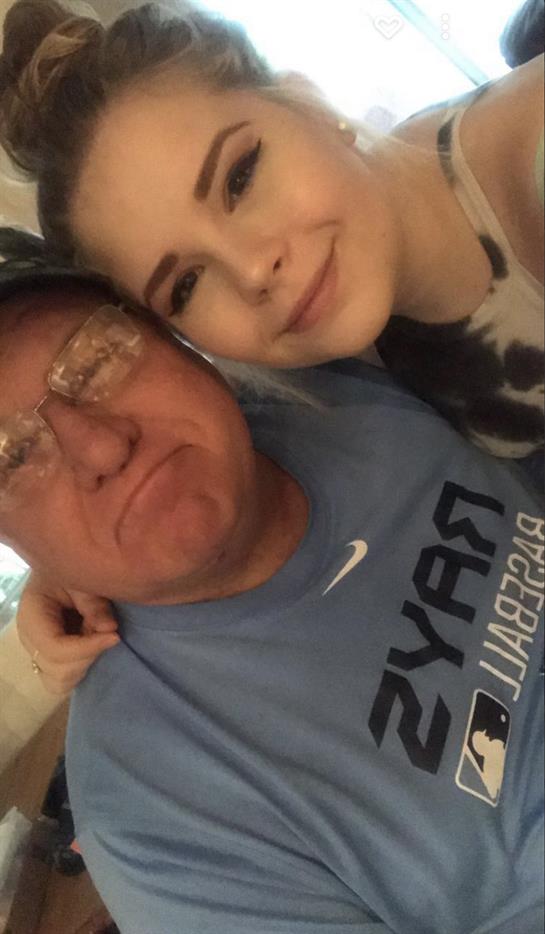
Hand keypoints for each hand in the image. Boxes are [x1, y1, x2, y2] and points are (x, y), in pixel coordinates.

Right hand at [17, 572, 119, 694]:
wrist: (62, 570)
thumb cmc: (70, 570)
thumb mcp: (82, 579)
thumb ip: (94, 603)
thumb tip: (110, 629)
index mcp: (31, 615)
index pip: (55, 648)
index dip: (87, 647)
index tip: (115, 636)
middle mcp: (29, 639)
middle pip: (59, 669)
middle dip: (89, 655)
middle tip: (108, 631)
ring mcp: (37, 652)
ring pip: (60, 681)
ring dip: (86, 664)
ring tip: (97, 638)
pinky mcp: (48, 659)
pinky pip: (62, 681)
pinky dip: (81, 669)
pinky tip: (92, 648)